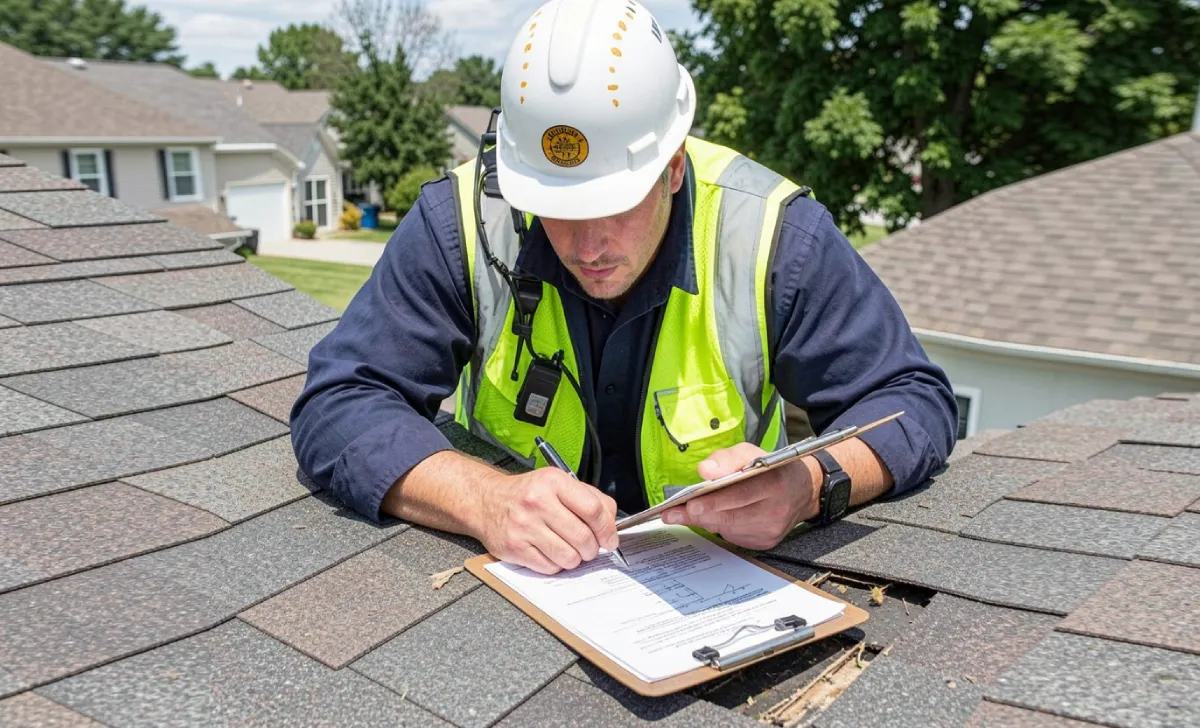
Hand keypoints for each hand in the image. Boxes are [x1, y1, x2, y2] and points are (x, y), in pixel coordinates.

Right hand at [475, 468, 619, 574]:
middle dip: (592, 549)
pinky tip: (549, 552)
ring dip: (575, 559)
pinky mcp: (515, 547)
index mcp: (554, 482)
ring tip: (568, 549)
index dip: (608, 529)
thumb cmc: (529, 494)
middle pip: (583, 537)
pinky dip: (555, 564)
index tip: (610, 539)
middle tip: (589, 548)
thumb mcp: (559, 483)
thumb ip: (589, 499)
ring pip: (569, 557)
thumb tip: (611, 524)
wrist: (487, 501)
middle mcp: (538, 502)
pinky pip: (550, 567)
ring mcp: (524, 526)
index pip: (593, 510)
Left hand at [659, 443, 820, 549]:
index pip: (740, 494)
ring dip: (705, 521)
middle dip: (698, 514)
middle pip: (730, 516)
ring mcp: (771, 530)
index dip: (713, 501)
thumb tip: (704, 471)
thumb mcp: (751, 452)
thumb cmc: (772, 468)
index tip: (689, 504)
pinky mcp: (766, 542)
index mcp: (775, 483)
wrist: (802, 490)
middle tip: (672, 513)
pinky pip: (734, 537)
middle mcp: (776, 510)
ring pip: (729, 529)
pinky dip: (719, 527)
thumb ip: (726, 458)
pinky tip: (709, 518)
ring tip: (683, 513)